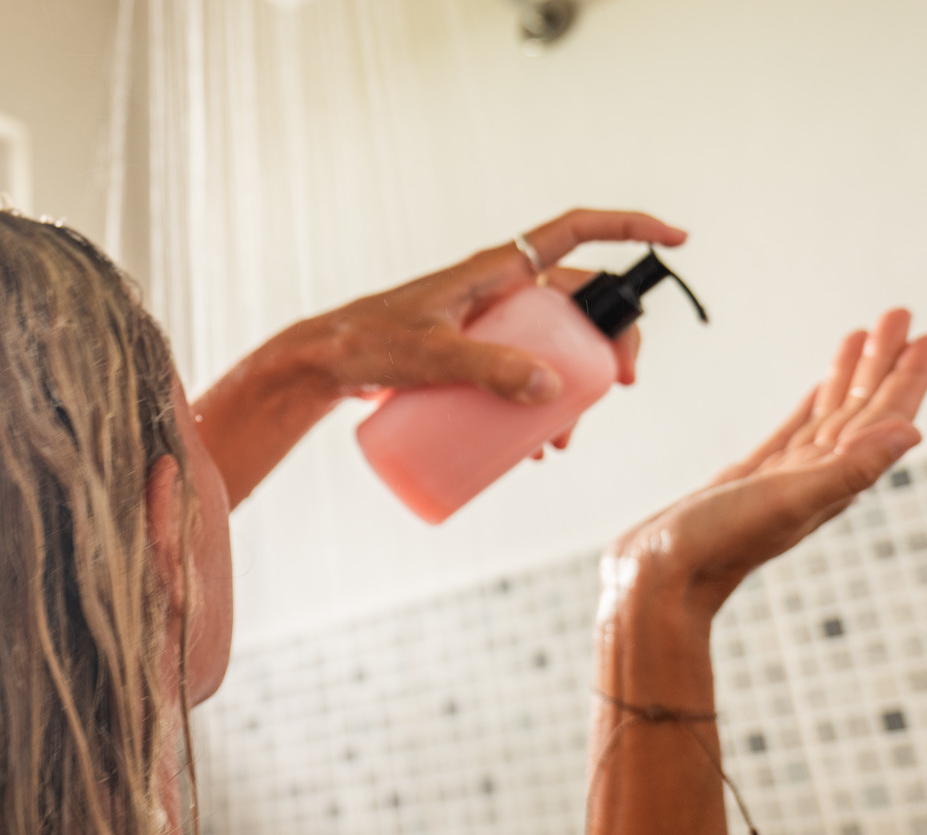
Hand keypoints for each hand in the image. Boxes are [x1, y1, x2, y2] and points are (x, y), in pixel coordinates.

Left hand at [290, 209, 685, 415]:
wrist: (321, 367)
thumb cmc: (367, 346)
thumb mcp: (430, 356)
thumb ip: (487, 369)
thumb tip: (551, 391)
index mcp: (495, 270)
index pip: (574, 231)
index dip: (629, 227)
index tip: (677, 240)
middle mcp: (498, 291)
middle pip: (578, 303)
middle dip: (610, 341)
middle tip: (621, 386)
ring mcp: (486, 325)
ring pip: (552, 346)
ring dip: (572, 388)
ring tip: (565, 438)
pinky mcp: (471, 356)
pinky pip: (521, 373)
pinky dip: (537, 404)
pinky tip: (536, 444)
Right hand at [608, 308, 926, 626]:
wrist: (656, 579)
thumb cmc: (716, 547)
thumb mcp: (787, 501)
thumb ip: (850, 468)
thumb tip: (911, 432)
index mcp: (832, 480)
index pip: (881, 418)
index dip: (905, 377)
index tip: (921, 336)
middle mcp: (815, 477)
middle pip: (859, 409)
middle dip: (880, 363)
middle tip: (896, 315)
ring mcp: (782, 478)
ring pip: (828, 417)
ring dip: (847, 377)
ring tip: (862, 336)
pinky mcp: (748, 479)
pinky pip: (793, 432)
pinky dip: (811, 406)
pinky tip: (818, 390)